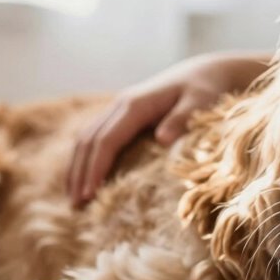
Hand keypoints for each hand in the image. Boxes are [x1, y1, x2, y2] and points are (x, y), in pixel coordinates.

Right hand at [66, 51, 270, 203]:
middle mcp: (121, 104)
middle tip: (75, 207)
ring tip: (74, 200)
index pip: (106, 139)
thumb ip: (182, 119)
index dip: (96, 168)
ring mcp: (119, 108)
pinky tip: (84, 180)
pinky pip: (96, 137)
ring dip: (77, 168)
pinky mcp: (123, 115)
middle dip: (79, 173)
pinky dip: (85, 159)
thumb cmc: (205, 89)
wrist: (204, 72)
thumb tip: (161, 139)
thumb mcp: (200, 102)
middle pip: (88, 141)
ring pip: (86, 138)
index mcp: (136, 104)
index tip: (90, 195)